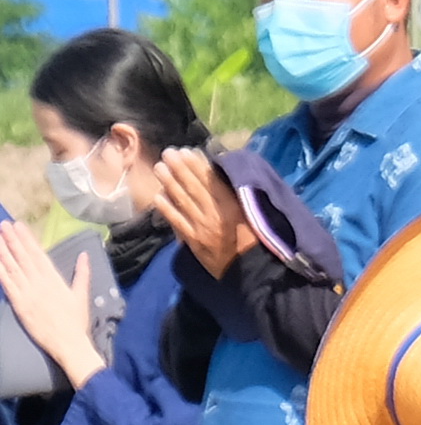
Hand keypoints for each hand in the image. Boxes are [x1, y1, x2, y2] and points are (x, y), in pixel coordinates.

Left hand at [0, 221, 104, 386]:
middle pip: (22, 257)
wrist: (68, 343)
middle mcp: (39, 283)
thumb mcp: (82, 296)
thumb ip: (82, 274)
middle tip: (4, 225)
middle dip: (12, 240)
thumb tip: (84, 255)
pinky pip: (6, 284)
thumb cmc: (76, 322)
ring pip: (12, 267)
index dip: (27, 240)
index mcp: (54, 280)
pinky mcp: (19, 303)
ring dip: (3, 251)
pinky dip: (0, 271)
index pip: (38, 255)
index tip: (19, 226)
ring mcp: (27, 292)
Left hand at [153, 148, 246, 275]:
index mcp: (232, 206)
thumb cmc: (258, 242)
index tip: (186, 151)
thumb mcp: (253, 216)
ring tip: (160, 168)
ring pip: (183, 200)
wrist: (253, 273)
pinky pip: (177, 222)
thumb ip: (238, 199)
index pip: (211, 181)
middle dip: (179, 168)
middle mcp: (215, 214)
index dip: (196, 165)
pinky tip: (158, 196)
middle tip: (168, 153)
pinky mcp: (194, 241)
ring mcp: (202, 228)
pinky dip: (167, 208)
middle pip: (194, 187)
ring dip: (169, 183)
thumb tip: (223, 178)